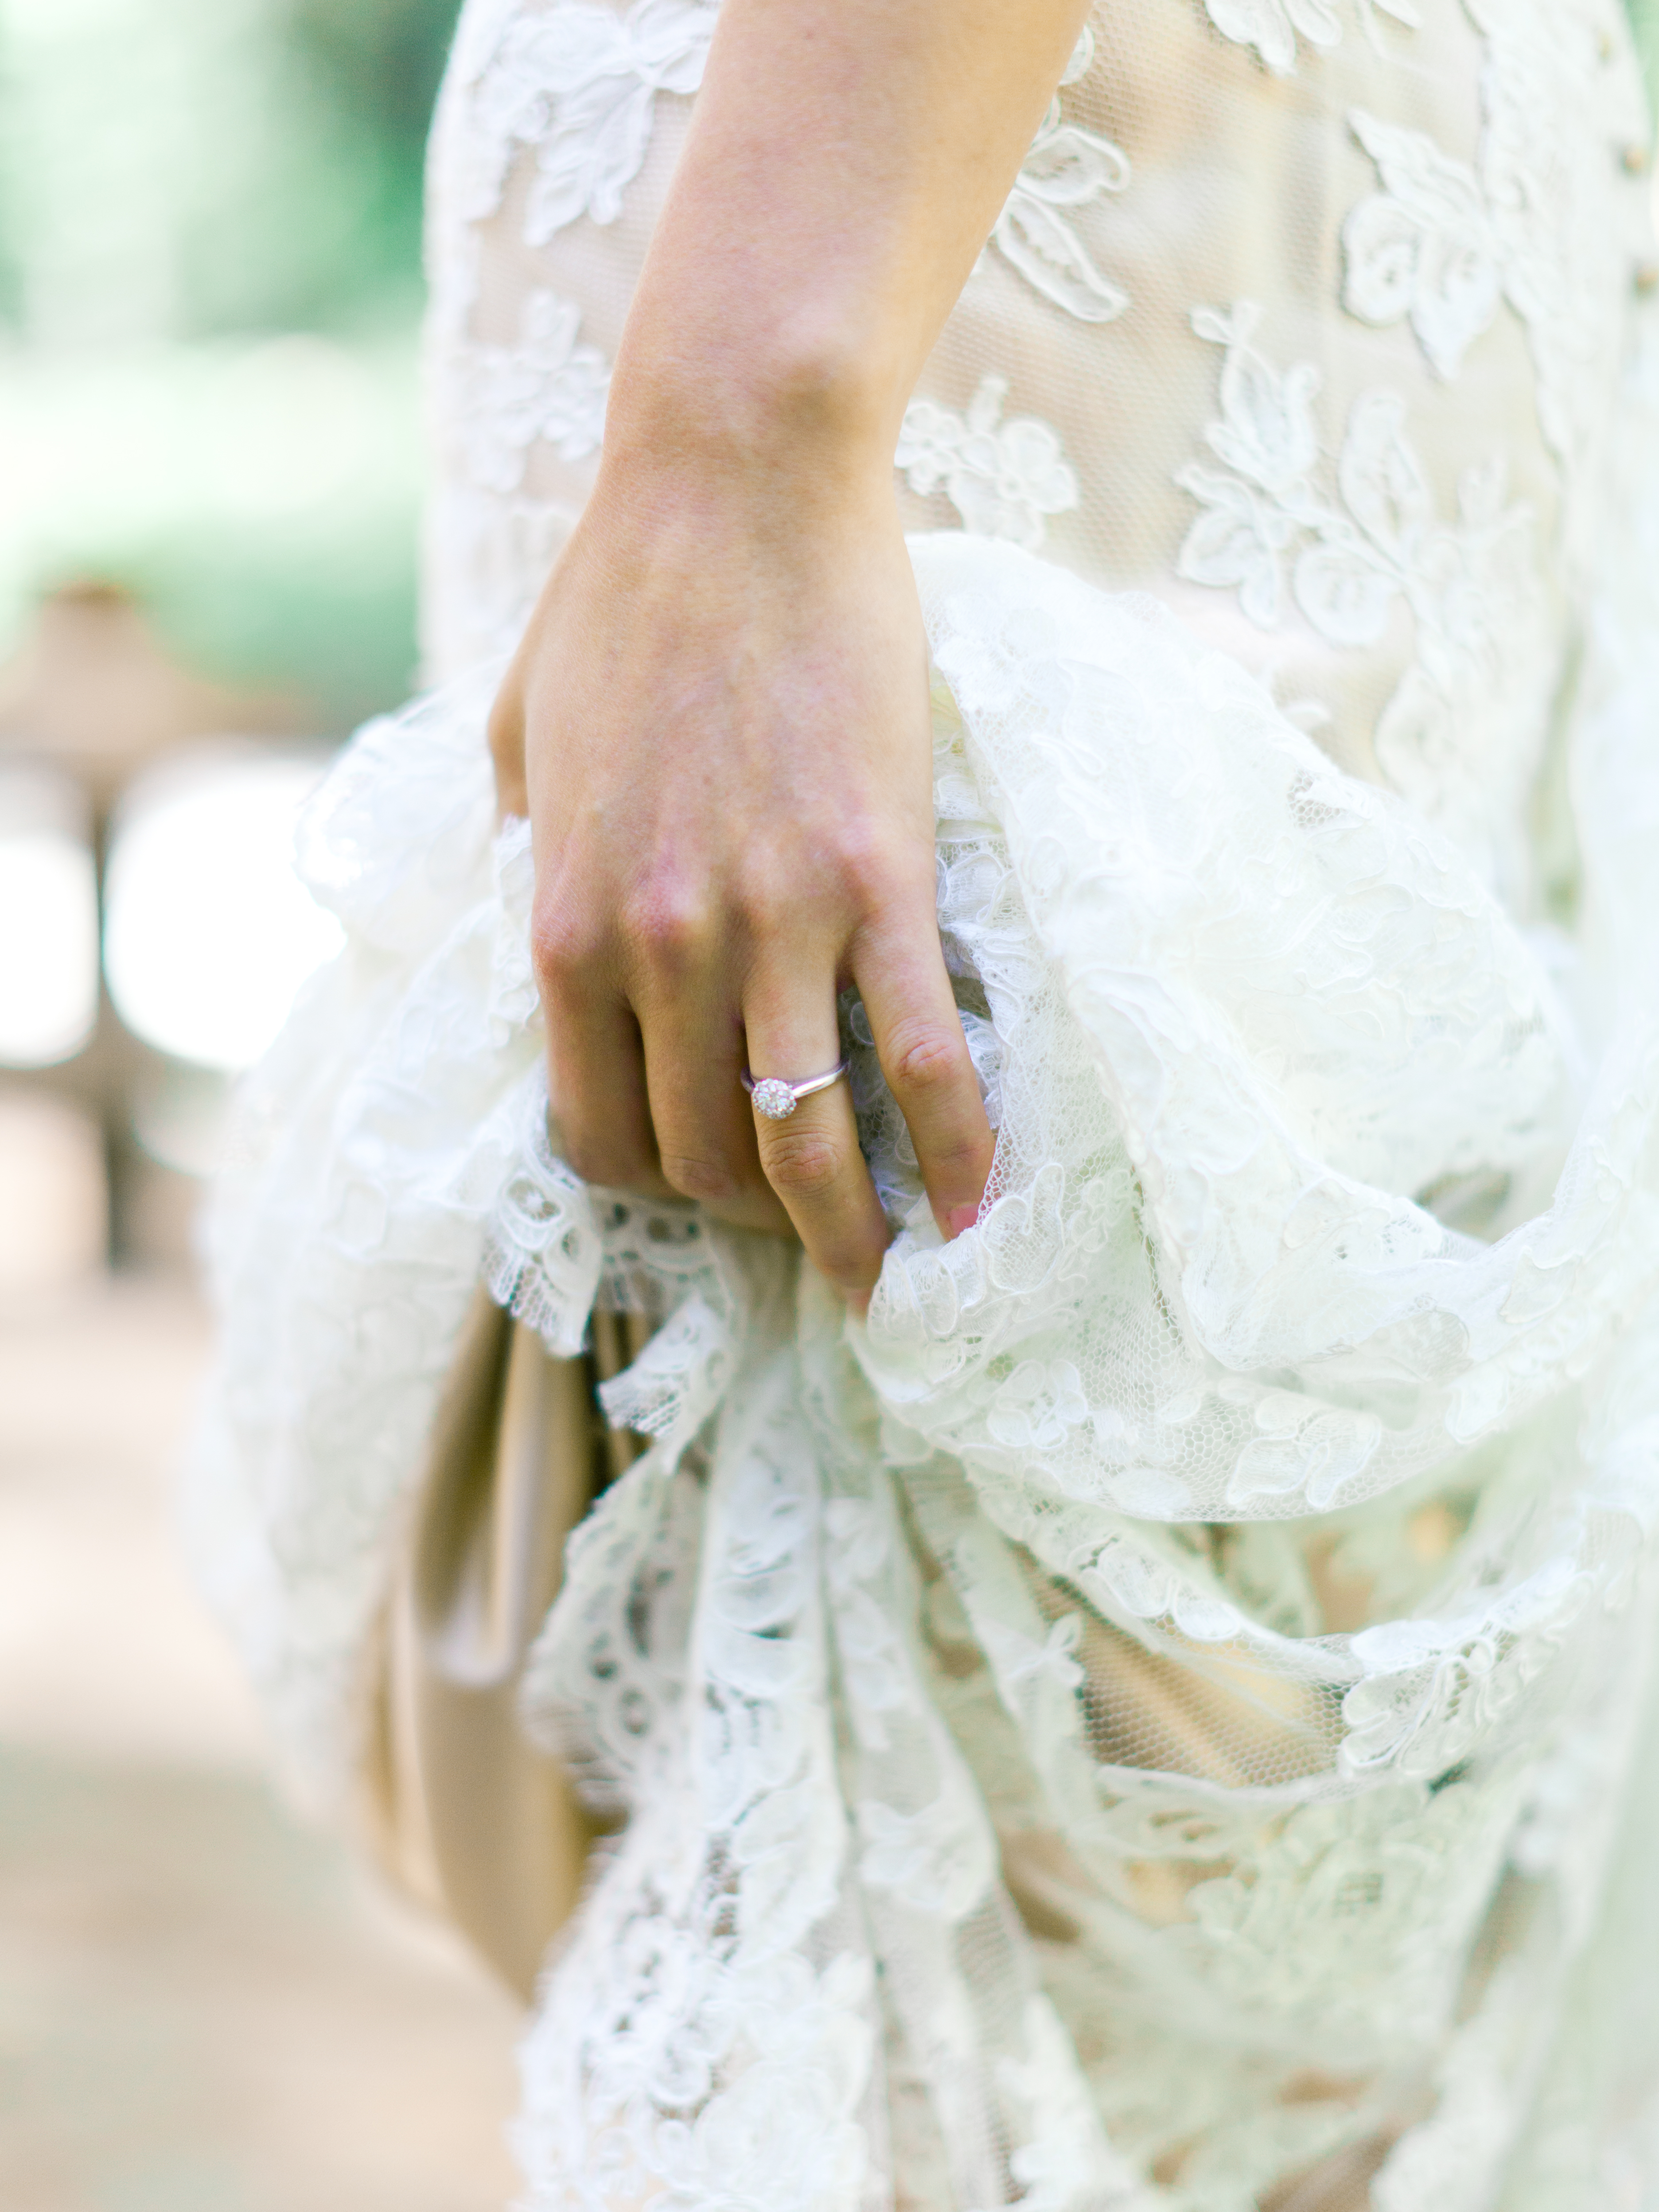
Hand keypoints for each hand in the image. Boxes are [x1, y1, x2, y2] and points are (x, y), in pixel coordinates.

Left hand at [489, 451, 993, 1305]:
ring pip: (805, 1138)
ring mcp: (773, 921)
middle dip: (749, 1220)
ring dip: (846, 1233)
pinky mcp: (881, 881)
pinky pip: (921, 1055)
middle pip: (700, 1155)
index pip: (593, 1128)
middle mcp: (658, 949)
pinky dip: (951, 1150)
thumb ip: (525, 853)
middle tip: (801, 1231)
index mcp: (564, 925)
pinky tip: (974, 1206)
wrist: (732, 482)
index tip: (697, 1197)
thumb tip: (541, 911)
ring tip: (887, 1278)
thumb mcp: (519, 737)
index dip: (649, 1187)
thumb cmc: (619, 596)